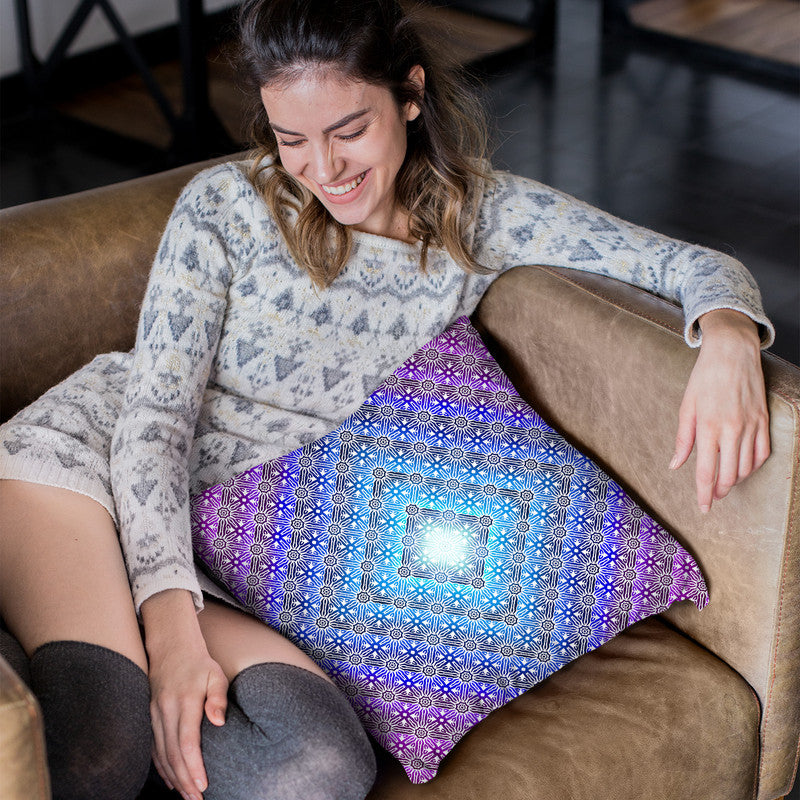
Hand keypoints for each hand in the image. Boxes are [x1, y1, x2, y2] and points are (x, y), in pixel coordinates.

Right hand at [141, 590, 227, 799]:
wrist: (172, 647)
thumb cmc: (199, 663)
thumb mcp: (216, 674)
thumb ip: (219, 698)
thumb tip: (219, 723)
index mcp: (185, 701)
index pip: (187, 741)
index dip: (193, 766)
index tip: (203, 784)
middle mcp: (166, 710)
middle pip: (173, 754)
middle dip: (184, 779)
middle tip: (197, 799)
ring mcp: (154, 715)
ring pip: (161, 754)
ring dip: (173, 777)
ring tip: (187, 795)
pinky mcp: (150, 717)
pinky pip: (154, 748)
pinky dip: (161, 767)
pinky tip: (171, 779)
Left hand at [671, 309, 769, 511]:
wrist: (732, 353)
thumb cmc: (704, 378)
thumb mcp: (686, 407)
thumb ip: (683, 439)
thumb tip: (676, 464)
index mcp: (707, 427)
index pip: (706, 471)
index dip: (704, 494)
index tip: (703, 508)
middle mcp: (731, 429)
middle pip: (728, 475)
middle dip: (720, 491)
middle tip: (713, 497)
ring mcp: (750, 425)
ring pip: (746, 467)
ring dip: (736, 480)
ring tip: (725, 483)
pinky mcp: (763, 420)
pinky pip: (762, 452)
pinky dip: (753, 465)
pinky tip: (743, 467)